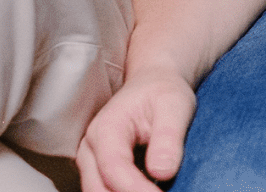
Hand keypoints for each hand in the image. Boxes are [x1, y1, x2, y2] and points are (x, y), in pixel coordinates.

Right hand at [75, 67, 196, 191]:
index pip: (114, 167)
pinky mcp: (99, 172)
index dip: (136, 189)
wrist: (153, 84)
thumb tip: (162, 173)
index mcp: (107, 128)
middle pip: (98, 188)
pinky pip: (106, 191)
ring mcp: (91, 162)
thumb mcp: (175, 105)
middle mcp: (91, 148)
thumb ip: (168, 138)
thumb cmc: (162, 92)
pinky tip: (150, 190)